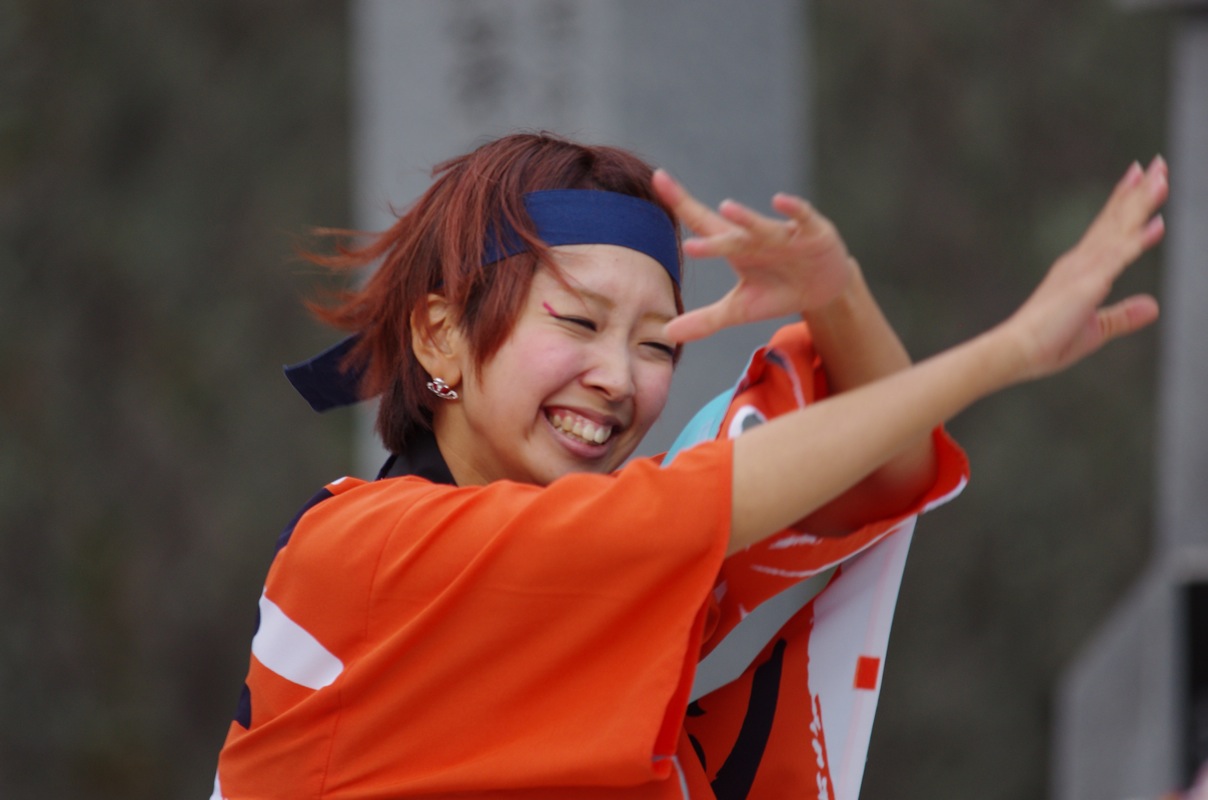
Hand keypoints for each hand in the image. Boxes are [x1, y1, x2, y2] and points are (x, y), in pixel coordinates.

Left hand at [652, 169, 854, 342]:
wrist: (822, 289)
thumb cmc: (776, 292)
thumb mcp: (740, 309)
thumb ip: (705, 320)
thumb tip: (667, 334)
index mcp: (734, 248)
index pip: (701, 222)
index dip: (679, 202)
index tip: (657, 178)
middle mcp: (754, 236)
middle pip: (728, 235)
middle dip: (711, 240)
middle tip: (689, 245)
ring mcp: (783, 234)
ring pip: (761, 226)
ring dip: (746, 219)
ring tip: (727, 209)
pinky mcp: (812, 233)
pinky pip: (802, 217)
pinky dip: (793, 209)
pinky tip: (780, 201)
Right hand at [1002, 156, 1167, 380]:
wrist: (1016, 351)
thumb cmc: (1047, 344)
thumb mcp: (1095, 330)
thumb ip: (1123, 316)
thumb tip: (1154, 306)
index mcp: (1079, 269)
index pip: (1107, 229)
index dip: (1124, 203)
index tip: (1139, 178)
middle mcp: (1080, 261)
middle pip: (1115, 220)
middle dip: (1138, 191)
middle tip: (1157, 163)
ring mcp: (1084, 270)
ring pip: (1119, 230)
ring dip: (1142, 204)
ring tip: (1161, 177)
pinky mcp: (1088, 284)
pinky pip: (1119, 258)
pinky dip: (1139, 240)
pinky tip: (1158, 224)